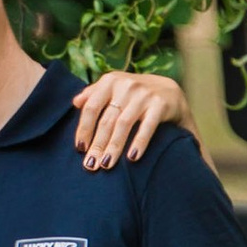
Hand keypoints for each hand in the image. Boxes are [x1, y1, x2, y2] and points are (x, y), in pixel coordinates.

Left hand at [72, 69, 193, 171]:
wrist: (170, 91)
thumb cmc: (135, 95)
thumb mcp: (115, 88)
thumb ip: (95, 93)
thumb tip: (75, 102)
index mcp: (110, 81)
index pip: (91, 107)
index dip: (84, 129)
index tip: (80, 149)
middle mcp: (126, 85)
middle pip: (106, 120)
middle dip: (97, 145)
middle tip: (91, 165)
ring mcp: (144, 94)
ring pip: (123, 125)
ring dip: (114, 147)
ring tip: (106, 165)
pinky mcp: (160, 105)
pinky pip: (147, 127)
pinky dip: (139, 142)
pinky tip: (132, 158)